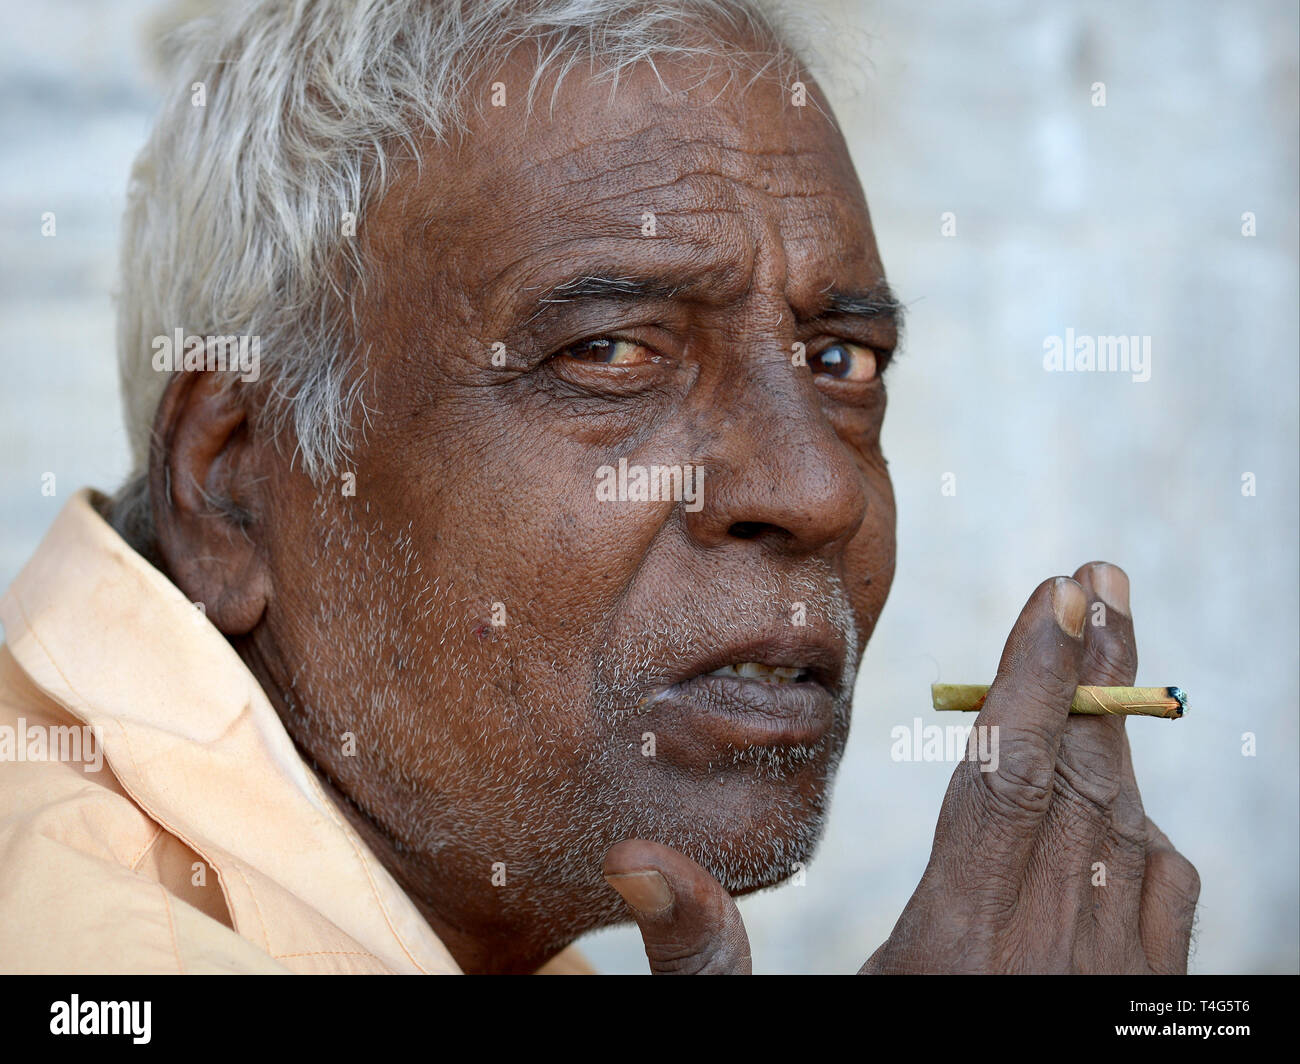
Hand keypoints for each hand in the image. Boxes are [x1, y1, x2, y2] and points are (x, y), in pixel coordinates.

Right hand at [602, 562, 1198, 973]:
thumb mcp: (763, 1025)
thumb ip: (700, 952)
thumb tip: (631, 860)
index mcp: (956, 955)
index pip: (1006, 780)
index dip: (1035, 677)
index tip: (1058, 593)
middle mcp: (1049, 966)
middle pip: (1083, 786)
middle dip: (1093, 670)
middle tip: (1098, 581)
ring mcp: (1104, 992)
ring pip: (1133, 833)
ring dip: (1118, 733)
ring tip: (1107, 647)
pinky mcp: (1131, 1014)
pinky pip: (1167, 899)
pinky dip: (1146, 824)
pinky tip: (1122, 791)